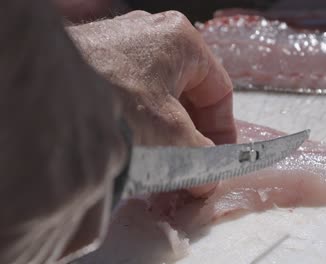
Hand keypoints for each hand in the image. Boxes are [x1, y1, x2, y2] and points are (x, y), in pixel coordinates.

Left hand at [68, 11, 236, 193]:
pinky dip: (139, 122)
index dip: (224, 130)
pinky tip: (131, 147)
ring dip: (166, 133)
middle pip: (189, 94)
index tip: (219, 159)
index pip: (219, 90)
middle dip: (192, 136)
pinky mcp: (95, 57)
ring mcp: (121, 42)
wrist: (40, 99)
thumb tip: (208, 179)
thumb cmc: (117, 106)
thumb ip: (201, 159)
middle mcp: (152, 32)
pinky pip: (132, 93)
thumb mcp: (172, 137)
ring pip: (160, 96)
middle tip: (189, 168)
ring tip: (159, 164)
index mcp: (182, 39)